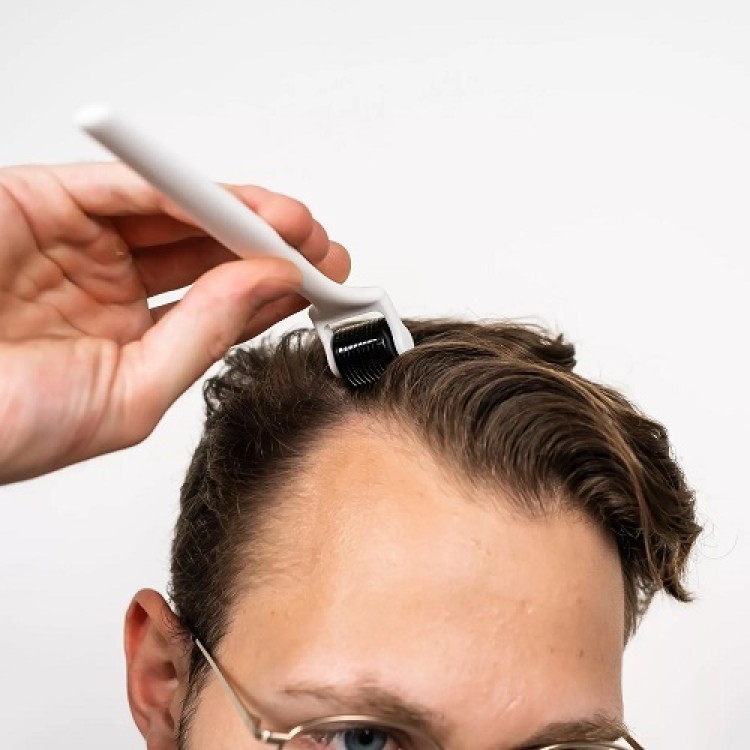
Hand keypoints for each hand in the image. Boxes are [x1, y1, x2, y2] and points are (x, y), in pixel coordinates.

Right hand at [0, 162, 349, 483]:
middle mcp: (111, 288)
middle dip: (271, 248)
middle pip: (210, 255)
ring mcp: (81, 245)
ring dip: (241, 215)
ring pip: (178, 216)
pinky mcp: (44, 203)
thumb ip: (202, 339)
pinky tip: (233, 204)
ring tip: (296, 225)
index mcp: (131, 341)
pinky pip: (124, 189)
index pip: (222, 307)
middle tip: (325, 250)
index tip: (325, 287)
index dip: (276, 291)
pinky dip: (180, 191)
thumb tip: (268, 289)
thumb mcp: (129, 397)